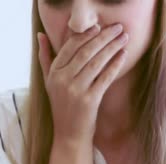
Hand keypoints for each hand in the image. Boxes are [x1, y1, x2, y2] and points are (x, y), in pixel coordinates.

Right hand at [37, 23, 128, 144]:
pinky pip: (105, 77)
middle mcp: (62, 80)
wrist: (69, 135)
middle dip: (104, 37)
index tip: (99, 26)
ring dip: (112, 47)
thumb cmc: (61, 106)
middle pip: (85, 51)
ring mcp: (76, 90)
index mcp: (53, 73)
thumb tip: (41, 35)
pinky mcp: (89, 100)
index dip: (85, 34)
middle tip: (118, 27)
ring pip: (97, 62)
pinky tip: (123, 55)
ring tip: (124, 38)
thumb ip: (45, 58)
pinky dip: (115, 65)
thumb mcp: (49, 82)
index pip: (70, 47)